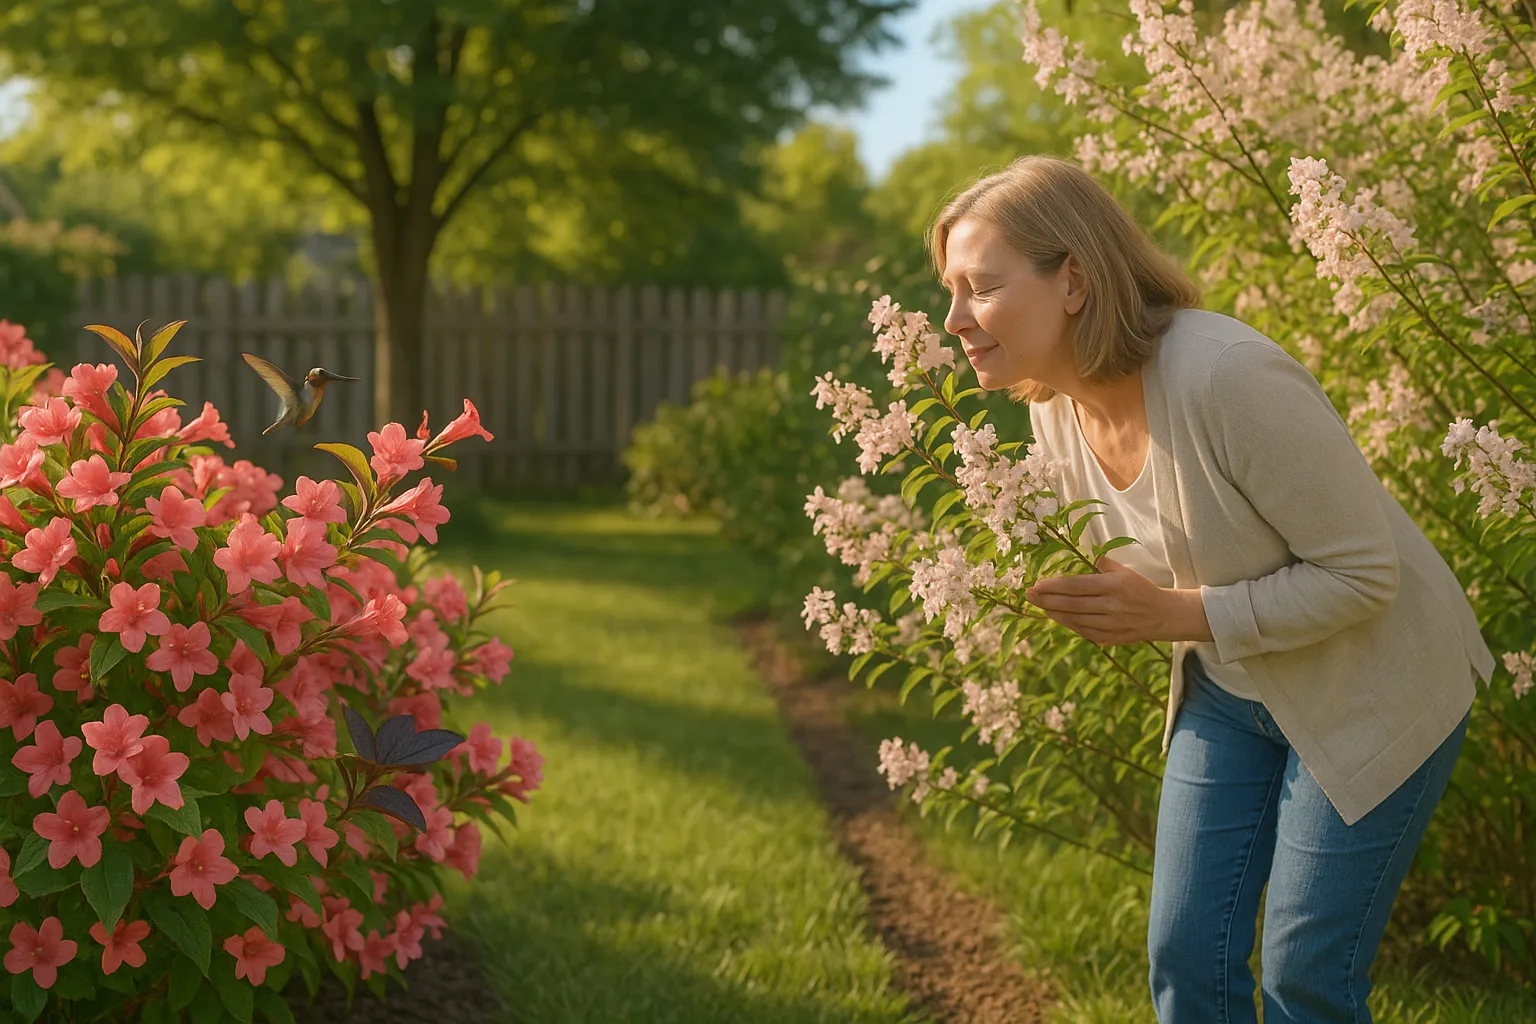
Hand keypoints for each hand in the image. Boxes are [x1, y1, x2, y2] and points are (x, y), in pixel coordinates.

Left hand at [1024, 556, 1194, 645]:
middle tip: (1029, 595)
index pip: (1077, 586)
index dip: (1054, 586)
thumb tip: (1081, 555)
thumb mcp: (1125, 571)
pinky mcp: (1110, 639)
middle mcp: (1111, 606)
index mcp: (1114, 586)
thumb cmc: (1140, 589)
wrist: (1162, 616)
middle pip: (1072, 604)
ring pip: (1075, 620)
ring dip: (1054, 613)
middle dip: (1047, 600)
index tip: (1037, 584)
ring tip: (1040, 605)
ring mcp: (1111, 625)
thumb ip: (1103, 564)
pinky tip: (1057, 617)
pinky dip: (1068, 624)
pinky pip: (1084, 631)